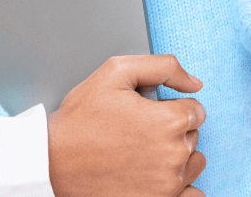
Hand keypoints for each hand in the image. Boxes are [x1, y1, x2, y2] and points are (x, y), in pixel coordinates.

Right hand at [46, 54, 206, 196]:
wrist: (54, 161)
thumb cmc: (82, 117)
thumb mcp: (116, 71)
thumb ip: (163, 67)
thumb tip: (195, 83)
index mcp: (168, 121)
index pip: (196, 110)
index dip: (171, 104)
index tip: (149, 109)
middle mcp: (174, 156)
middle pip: (193, 135)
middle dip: (172, 127)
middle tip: (138, 127)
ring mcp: (168, 186)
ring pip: (193, 163)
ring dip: (177, 154)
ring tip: (144, 149)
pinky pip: (192, 196)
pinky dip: (181, 186)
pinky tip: (156, 175)